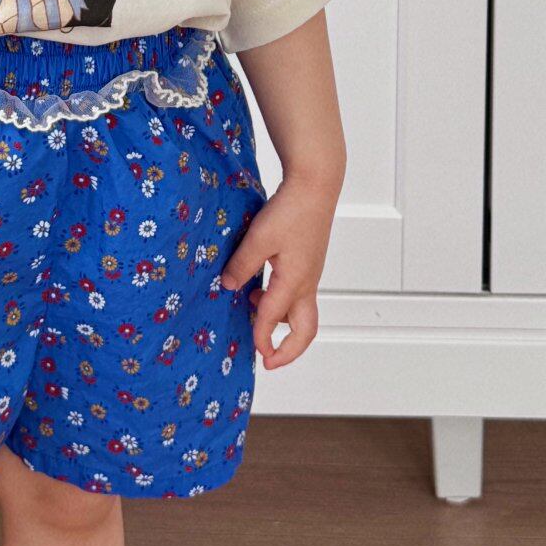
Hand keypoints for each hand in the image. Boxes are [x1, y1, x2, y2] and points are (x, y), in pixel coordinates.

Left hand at [217, 174, 339, 370]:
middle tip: (270, 360)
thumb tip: (229, 286)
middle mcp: (306, 282)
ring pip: (301, 311)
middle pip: (306, 329)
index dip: (261, 338)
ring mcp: (310, 272)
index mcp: (294, 281)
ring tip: (252, 311)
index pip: (273, 318)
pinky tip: (260, 285)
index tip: (253, 352)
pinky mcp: (308, 260)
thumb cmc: (290, 210)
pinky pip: (297, 293)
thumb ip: (242, 265)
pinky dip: (281, 300)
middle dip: (290, 350)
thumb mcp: (259, 239)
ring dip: (280, 321)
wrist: (316, 185)